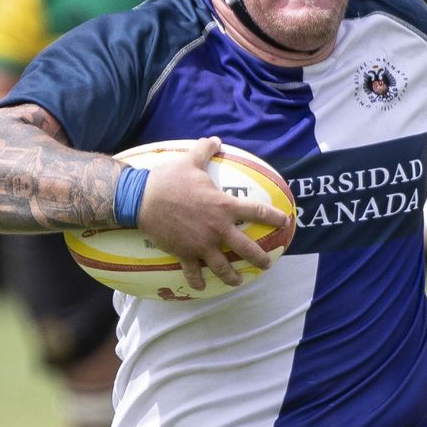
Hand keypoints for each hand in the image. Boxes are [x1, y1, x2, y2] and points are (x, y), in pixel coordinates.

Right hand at [136, 137, 292, 290]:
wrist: (141, 199)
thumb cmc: (168, 179)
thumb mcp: (189, 161)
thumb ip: (205, 151)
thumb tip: (215, 139)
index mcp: (223, 206)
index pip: (257, 211)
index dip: (274, 217)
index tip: (285, 221)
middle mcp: (217, 228)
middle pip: (246, 248)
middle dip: (260, 258)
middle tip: (267, 264)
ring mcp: (202, 244)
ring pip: (223, 267)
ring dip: (232, 276)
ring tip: (238, 281)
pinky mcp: (185, 253)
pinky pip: (193, 272)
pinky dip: (197, 281)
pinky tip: (201, 287)